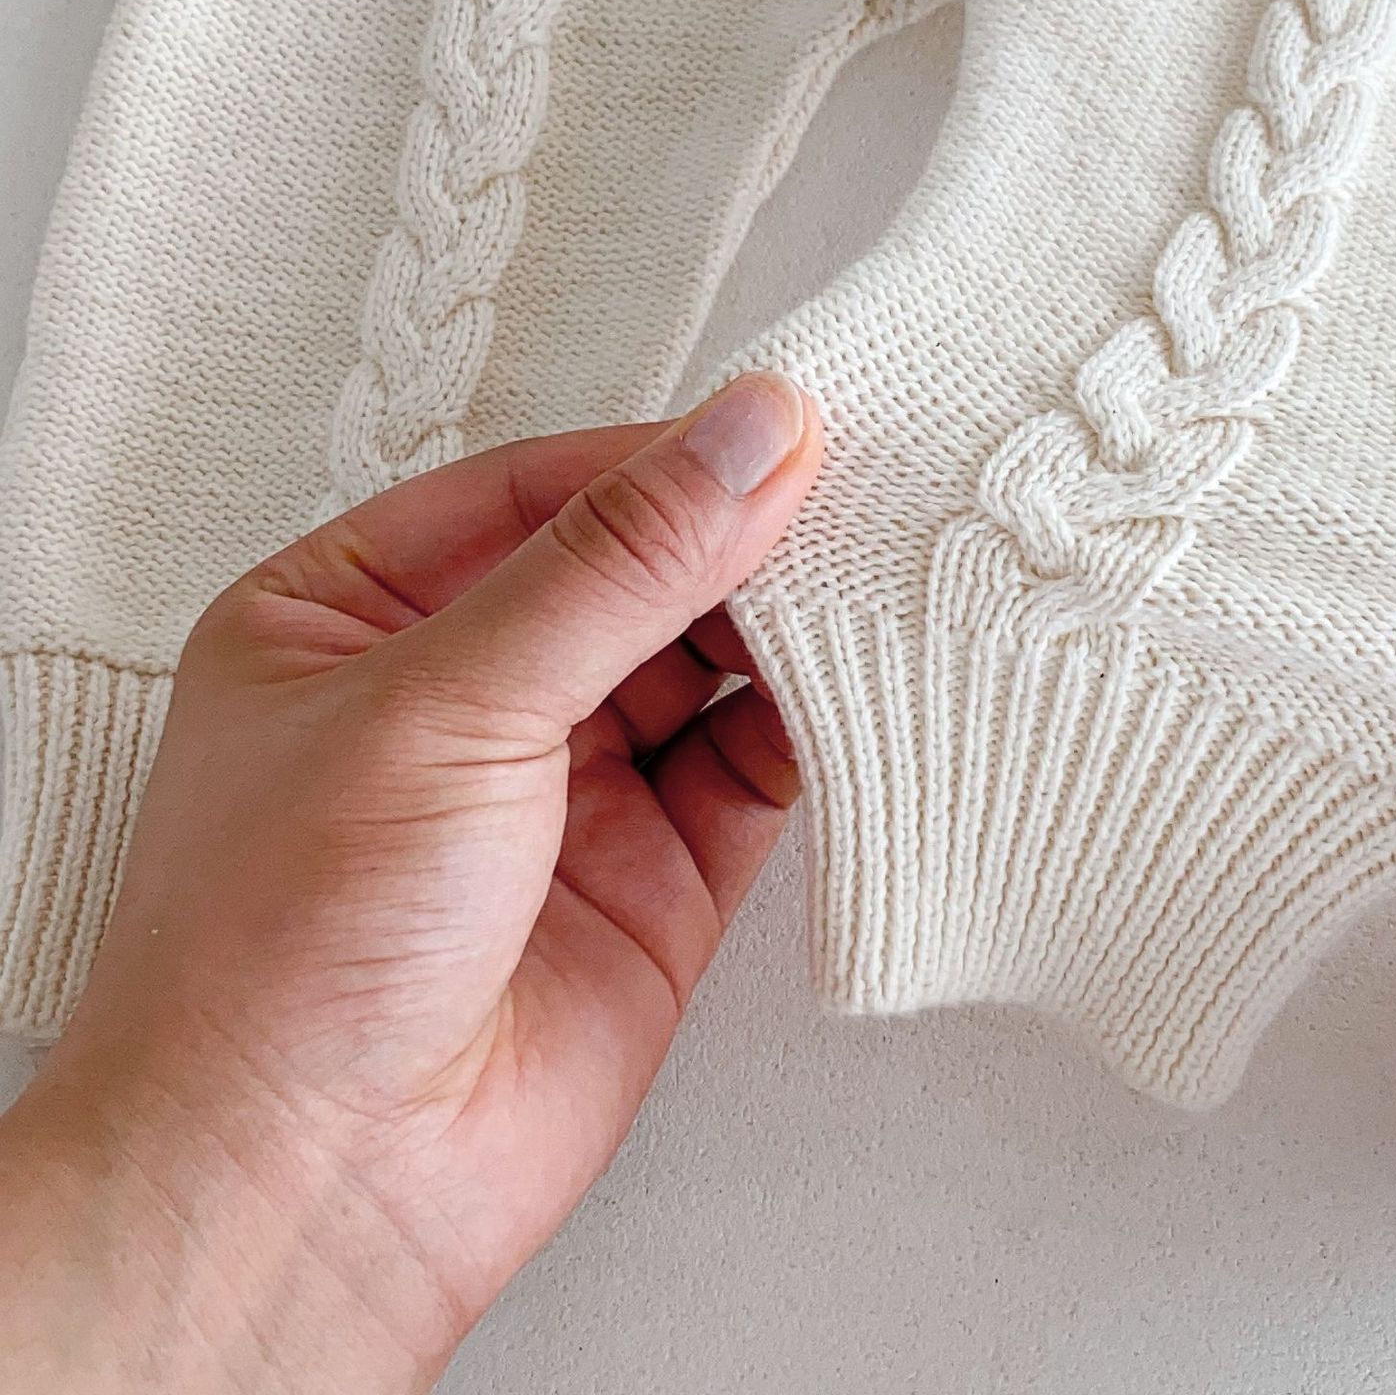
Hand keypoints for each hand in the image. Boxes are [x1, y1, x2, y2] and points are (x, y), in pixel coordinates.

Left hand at [0, 372, 822, 1391]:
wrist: (305, 1201)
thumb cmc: (281, 951)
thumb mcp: (444, 703)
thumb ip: (614, 565)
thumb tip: (745, 436)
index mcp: (357, 612)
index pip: (540, 490)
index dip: (662, 457)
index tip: (779, 428)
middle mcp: (464, 693)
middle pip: (634, 572)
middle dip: (737, 537)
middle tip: (854, 492)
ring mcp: (563, 786)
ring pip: (705, 663)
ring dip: (789, 625)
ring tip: (880, 575)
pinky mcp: (651, 876)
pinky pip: (751, 768)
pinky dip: (815, 727)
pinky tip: (867, 684)